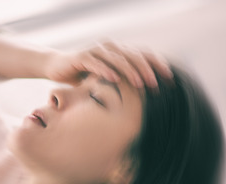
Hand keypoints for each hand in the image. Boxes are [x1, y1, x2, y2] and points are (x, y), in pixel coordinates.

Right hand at [44, 41, 171, 87]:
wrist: (56, 67)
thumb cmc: (82, 74)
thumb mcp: (105, 78)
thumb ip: (121, 81)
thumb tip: (143, 95)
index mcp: (118, 50)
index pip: (143, 54)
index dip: (157, 64)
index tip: (169, 78)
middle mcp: (110, 47)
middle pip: (133, 55)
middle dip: (147, 70)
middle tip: (155, 84)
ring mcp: (96, 50)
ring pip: (118, 59)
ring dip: (131, 72)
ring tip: (140, 84)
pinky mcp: (82, 56)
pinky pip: (97, 63)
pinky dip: (107, 71)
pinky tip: (115, 79)